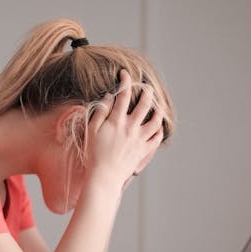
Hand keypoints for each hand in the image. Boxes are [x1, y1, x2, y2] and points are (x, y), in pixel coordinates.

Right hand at [85, 69, 165, 189]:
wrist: (104, 177)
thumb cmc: (94, 154)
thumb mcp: (91, 131)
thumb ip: (100, 112)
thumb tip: (110, 97)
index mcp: (117, 121)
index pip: (123, 95)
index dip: (125, 81)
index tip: (125, 74)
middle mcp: (131, 127)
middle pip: (145, 104)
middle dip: (147, 91)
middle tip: (146, 87)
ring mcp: (140, 139)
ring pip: (156, 120)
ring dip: (158, 110)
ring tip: (157, 105)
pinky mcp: (144, 151)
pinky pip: (157, 138)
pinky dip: (159, 129)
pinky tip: (158, 126)